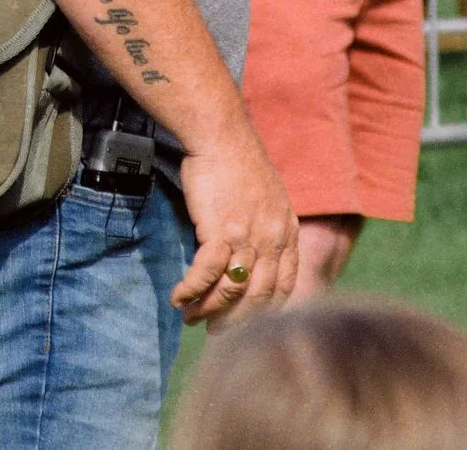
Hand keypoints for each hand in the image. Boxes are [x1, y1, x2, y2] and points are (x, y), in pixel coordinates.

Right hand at [173, 126, 299, 324]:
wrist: (221, 136)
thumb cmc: (238, 164)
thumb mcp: (268, 199)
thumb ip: (266, 229)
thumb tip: (251, 260)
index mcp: (288, 231)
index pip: (286, 287)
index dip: (266, 312)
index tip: (247, 324)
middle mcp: (274, 238)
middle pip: (260, 297)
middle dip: (236, 321)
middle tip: (215, 331)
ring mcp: (249, 236)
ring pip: (232, 291)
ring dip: (209, 310)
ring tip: (191, 317)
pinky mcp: (221, 230)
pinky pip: (206, 274)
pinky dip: (191, 291)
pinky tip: (178, 297)